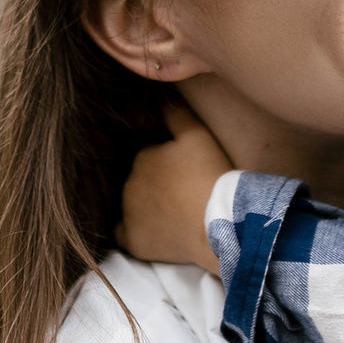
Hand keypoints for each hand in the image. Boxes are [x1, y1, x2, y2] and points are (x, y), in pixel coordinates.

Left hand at [115, 101, 229, 274]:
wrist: (217, 222)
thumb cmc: (210, 175)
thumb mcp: (198, 134)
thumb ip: (175, 114)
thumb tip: (162, 100)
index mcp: (142, 158)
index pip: (150, 157)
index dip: (169, 163)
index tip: (187, 171)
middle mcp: (128, 185)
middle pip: (140, 181)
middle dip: (157, 184)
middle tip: (184, 192)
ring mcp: (129, 215)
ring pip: (133, 206)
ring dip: (148, 206)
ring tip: (175, 213)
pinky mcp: (134, 242)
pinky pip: (125, 235)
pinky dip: (135, 231)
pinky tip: (152, 231)